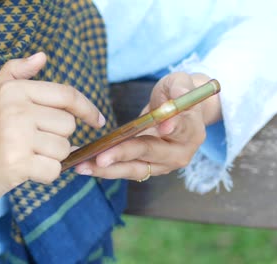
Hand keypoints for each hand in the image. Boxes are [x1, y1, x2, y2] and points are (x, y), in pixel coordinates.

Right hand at [0, 52, 104, 210]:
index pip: (67, 95)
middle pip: (68, 125)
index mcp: (13, 90)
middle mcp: (15, 109)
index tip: (98, 120)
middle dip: (57, 137)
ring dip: (51, 157)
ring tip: (25, 156)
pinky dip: (45, 174)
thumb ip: (17, 73)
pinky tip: (25, 170)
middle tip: (32, 143)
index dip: (88, 108)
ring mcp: (16, 137)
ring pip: (64, 149)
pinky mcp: (17, 164)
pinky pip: (54, 170)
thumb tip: (43, 56)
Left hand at [74, 72, 221, 180]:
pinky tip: (85, 166)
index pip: (181, 129)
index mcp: (193, 131)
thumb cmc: (177, 93)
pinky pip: (127, 170)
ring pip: (136, 169)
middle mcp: (181, 153)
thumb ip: (180, 87)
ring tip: (83, 166)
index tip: (160, 127)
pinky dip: (107, 169)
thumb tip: (180, 95)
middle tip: (101, 158)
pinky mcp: (149, 169)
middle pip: (151, 154)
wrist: (179, 111)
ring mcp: (164, 164)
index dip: (171, 128)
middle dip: (124, 155)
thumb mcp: (180, 82)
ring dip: (108, 169)